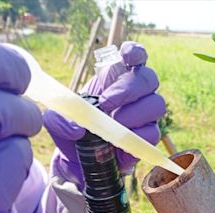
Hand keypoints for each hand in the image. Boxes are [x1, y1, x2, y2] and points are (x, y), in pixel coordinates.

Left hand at [43, 41, 165, 178]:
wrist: (79, 157)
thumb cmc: (73, 129)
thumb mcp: (57, 121)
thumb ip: (60, 119)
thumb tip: (77, 128)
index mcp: (116, 77)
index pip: (136, 56)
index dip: (135, 52)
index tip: (126, 56)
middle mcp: (136, 92)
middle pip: (149, 78)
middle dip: (128, 89)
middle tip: (105, 103)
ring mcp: (145, 113)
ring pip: (157, 104)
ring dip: (134, 113)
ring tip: (113, 123)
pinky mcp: (149, 135)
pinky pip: (153, 132)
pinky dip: (137, 135)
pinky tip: (120, 140)